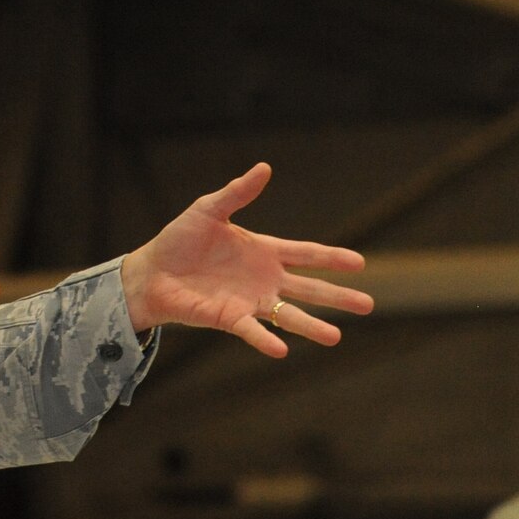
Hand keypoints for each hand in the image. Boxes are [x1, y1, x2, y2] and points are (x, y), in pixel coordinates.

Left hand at [119, 163, 371, 357]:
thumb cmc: (180, 240)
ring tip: (336, 337)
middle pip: (308, 289)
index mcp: (264, 252)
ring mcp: (249, 301)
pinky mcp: (229, 318)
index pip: (306, 254)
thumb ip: (237, 192)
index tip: (360, 263)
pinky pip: (252, 331)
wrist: (151, 271)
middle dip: (337, 296)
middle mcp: (263, 279)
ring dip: (311, 325)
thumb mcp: (208, 210)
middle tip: (367, 305)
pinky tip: (282, 350)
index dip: (332, 258)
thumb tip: (265, 168)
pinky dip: (266, 340)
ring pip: (288, 315)